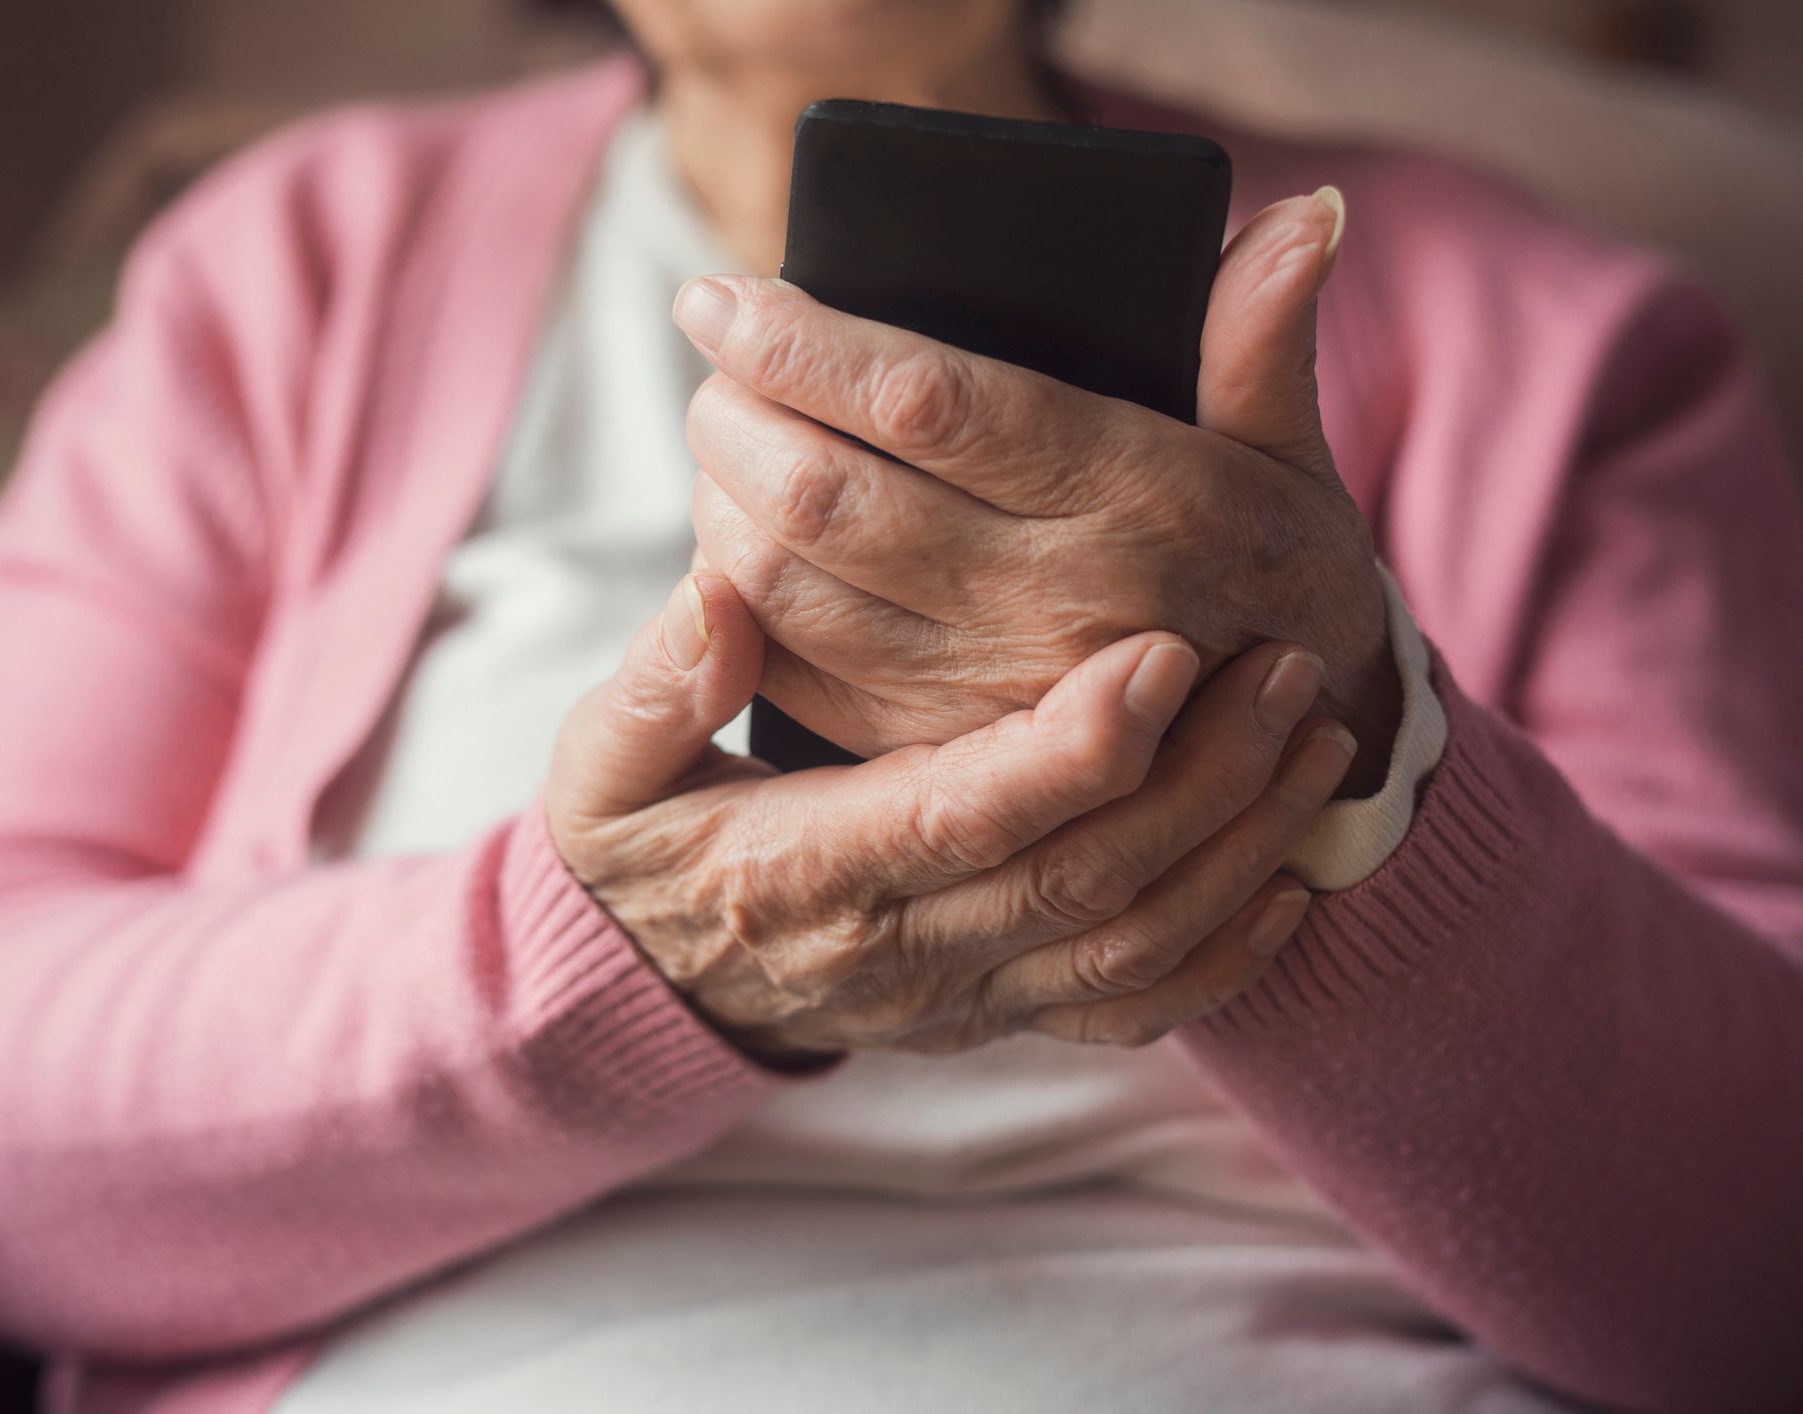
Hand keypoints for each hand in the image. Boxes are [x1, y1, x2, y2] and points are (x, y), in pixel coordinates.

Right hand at [545, 571, 1356, 1058]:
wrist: (658, 979)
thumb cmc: (642, 846)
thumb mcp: (602, 767)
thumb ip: (650, 687)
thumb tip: (716, 597)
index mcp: (807, 874)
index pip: (960, 819)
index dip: (1069, 748)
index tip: (1160, 654)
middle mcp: (901, 954)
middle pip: (1080, 880)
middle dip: (1199, 777)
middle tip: (1284, 666)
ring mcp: (962, 998)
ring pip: (1130, 948)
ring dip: (1237, 848)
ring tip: (1316, 738)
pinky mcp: (1003, 1017)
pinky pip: (1135, 1015)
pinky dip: (1227, 957)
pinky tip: (1290, 880)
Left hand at [678, 190, 1400, 791]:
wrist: (1279, 743)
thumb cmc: (1265, 565)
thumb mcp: (1288, 452)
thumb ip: (1262, 337)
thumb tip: (1302, 214)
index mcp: (1140, 500)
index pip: (931, 404)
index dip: (804, 345)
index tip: (722, 297)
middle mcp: (1056, 602)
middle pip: (829, 497)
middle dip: (737, 418)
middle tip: (712, 365)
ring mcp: (987, 691)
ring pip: (790, 591)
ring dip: (723, 504)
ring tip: (723, 439)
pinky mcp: (935, 753)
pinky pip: (793, 675)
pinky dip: (742, 603)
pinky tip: (740, 543)